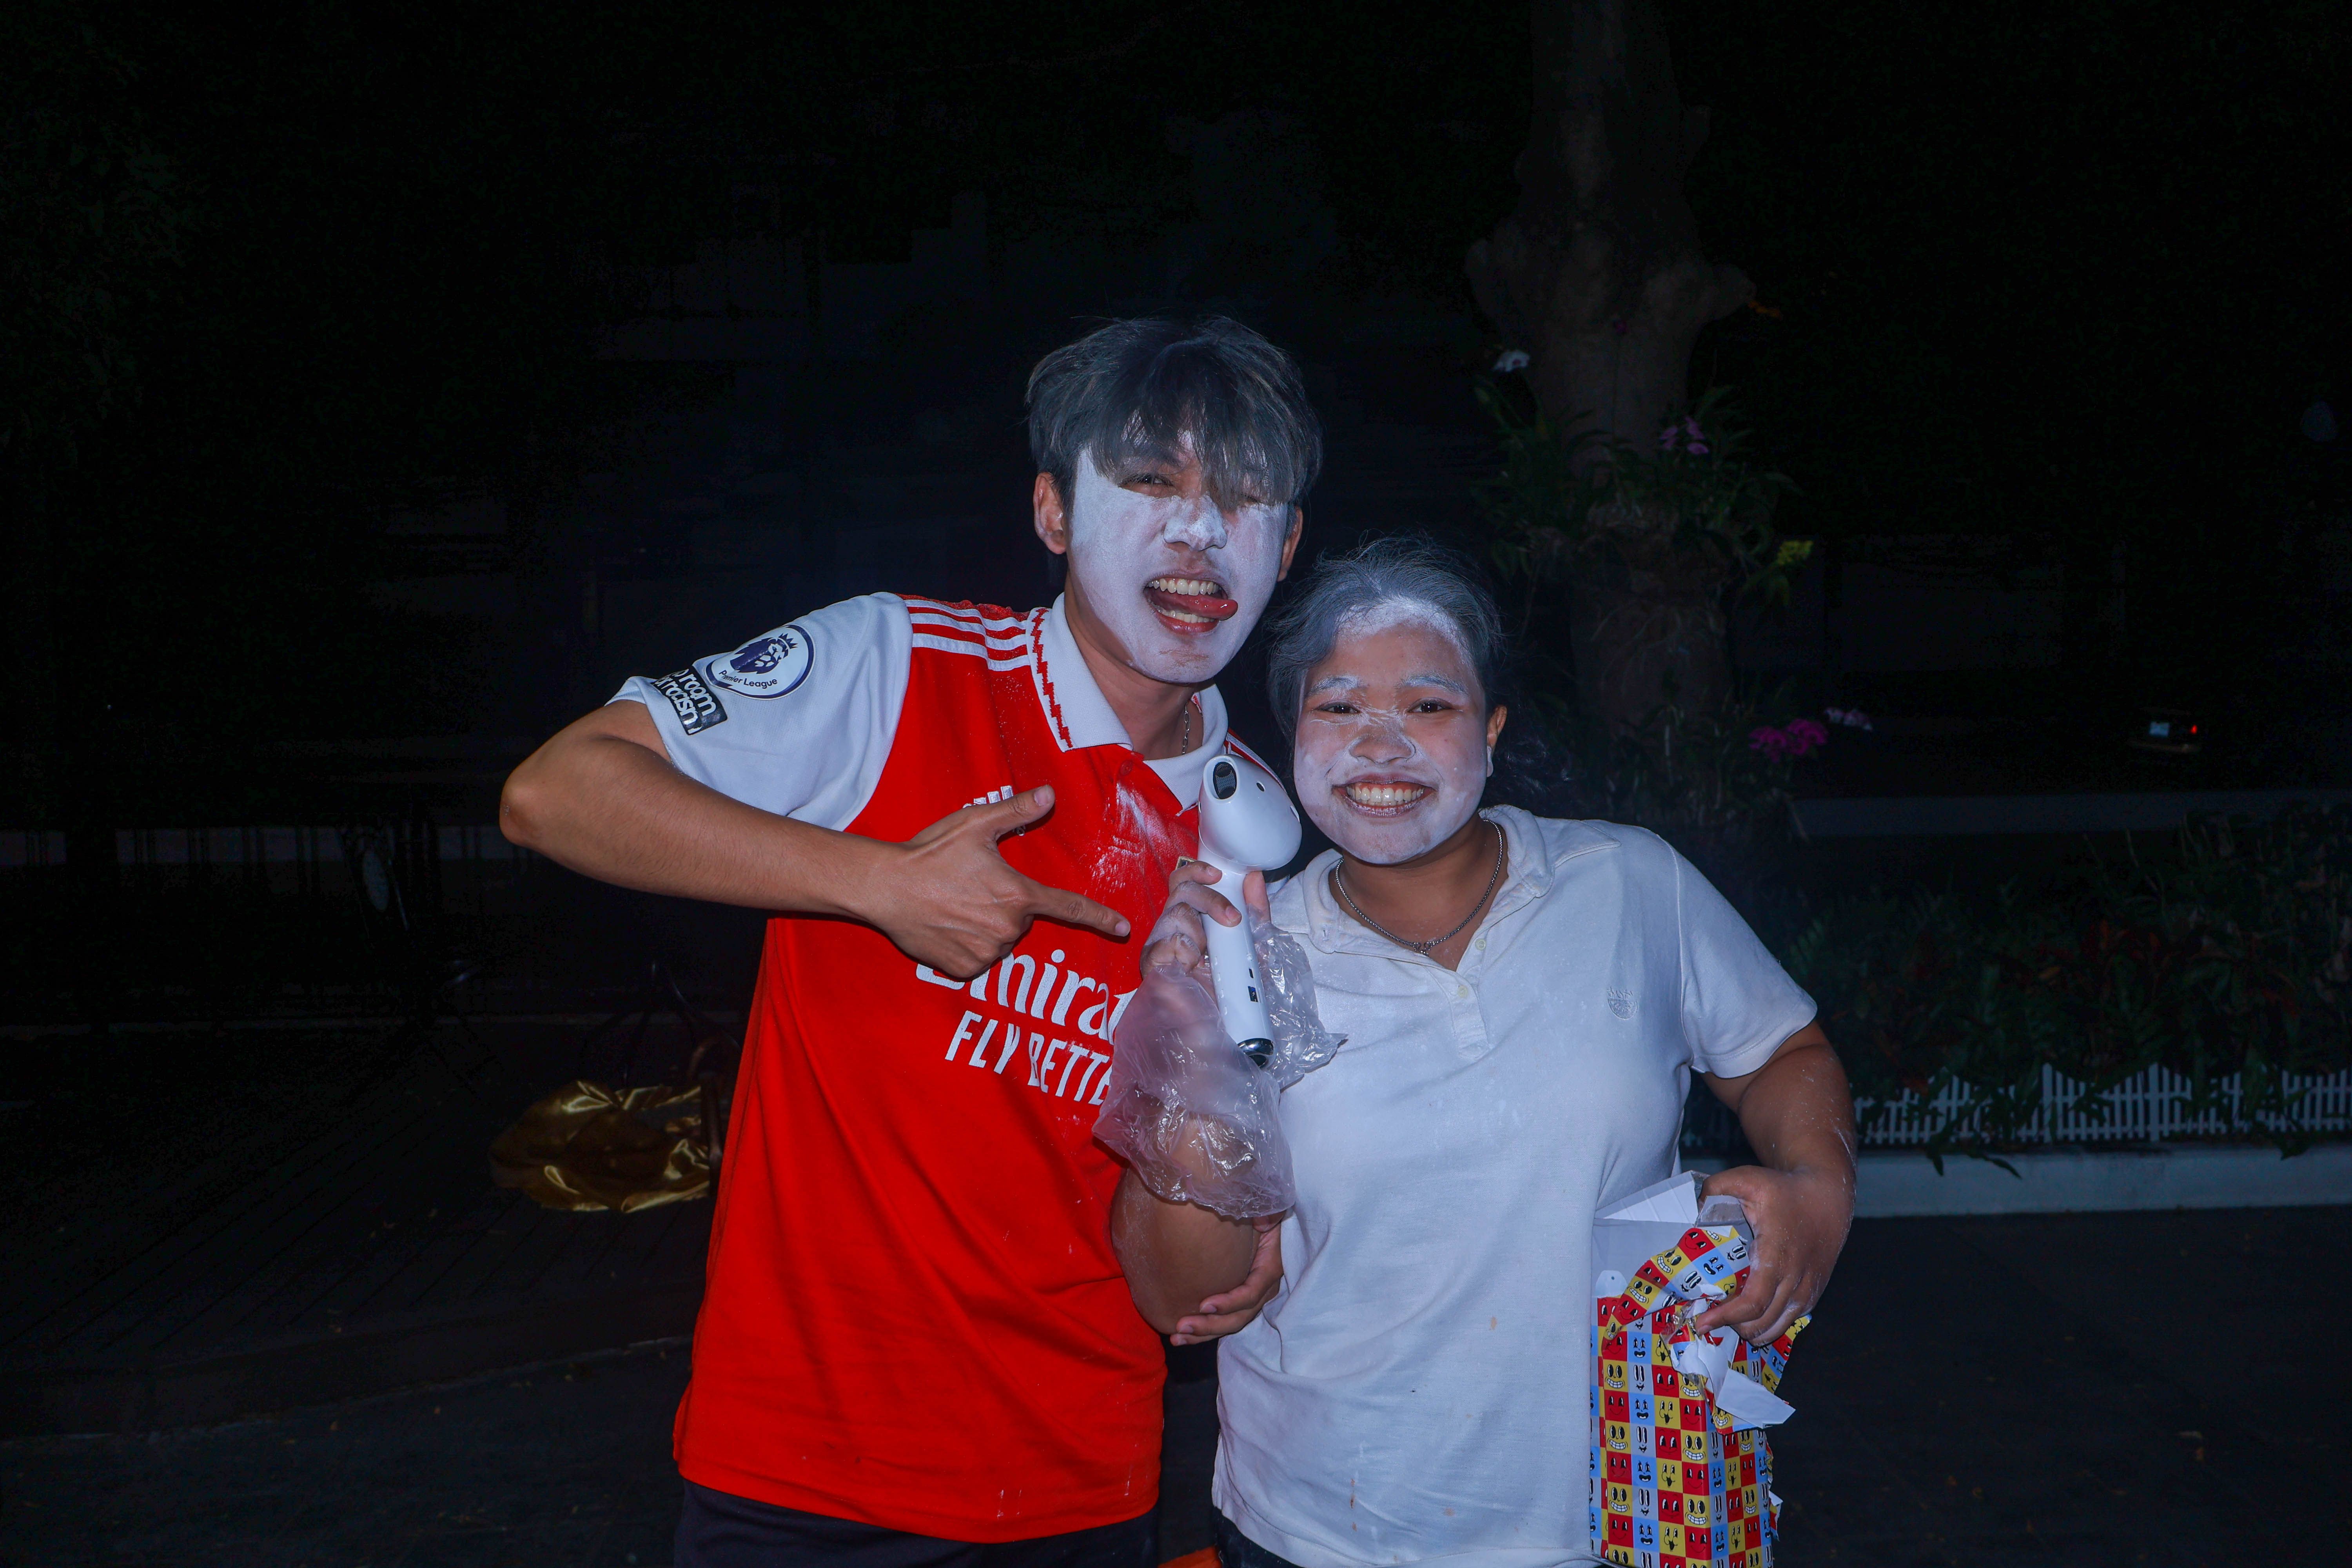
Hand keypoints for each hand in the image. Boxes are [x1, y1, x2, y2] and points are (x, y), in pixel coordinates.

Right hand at [865, 786, 1130, 976]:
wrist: (885, 886)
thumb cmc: (931, 853)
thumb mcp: (975, 824)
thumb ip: (1016, 811)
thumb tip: (1049, 794)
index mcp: (1018, 896)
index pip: (1069, 908)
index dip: (1100, 918)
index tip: (1123, 929)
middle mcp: (1007, 929)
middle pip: (1021, 919)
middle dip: (1003, 905)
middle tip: (969, 887)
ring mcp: (985, 953)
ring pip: (999, 940)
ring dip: (984, 926)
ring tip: (952, 905)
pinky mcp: (963, 968)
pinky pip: (977, 959)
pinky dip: (965, 945)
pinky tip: (944, 926)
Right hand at [1142, 859, 1268, 977]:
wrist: (1223, 1024)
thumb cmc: (1236, 987)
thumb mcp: (1255, 945)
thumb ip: (1256, 911)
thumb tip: (1254, 876)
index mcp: (1194, 919)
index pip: (1184, 881)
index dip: (1196, 871)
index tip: (1217, 875)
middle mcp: (1173, 927)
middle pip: (1180, 888)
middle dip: (1210, 898)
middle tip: (1231, 920)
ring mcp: (1160, 944)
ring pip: (1176, 912)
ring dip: (1200, 932)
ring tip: (1206, 957)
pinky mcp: (1151, 963)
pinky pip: (1168, 941)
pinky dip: (1187, 951)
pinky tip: (1190, 968)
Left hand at [1169, 1217, 1282, 1344]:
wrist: (1265, 1220)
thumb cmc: (1262, 1214)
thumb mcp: (1268, 1211)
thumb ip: (1267, 1215)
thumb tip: (1262, 1222)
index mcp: (1270, 1267)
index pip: (1251, 1293)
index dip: (1229, 1302)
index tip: (1203, 1305)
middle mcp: (1264, 1287)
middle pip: (1239, 1316)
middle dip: (1210, 1325)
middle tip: (1182, 1326)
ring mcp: (1252, 1297)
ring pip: (1230, 1323)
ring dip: (1204, 1333)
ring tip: (1177, 1337)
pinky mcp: (1239, 1300)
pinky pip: (1224, 1319)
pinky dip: (1204, 1328)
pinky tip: (1182, 1334)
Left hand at [1693, 1164, 1852, 1344]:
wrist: (1827, 1199)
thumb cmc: (1785, 1191)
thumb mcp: (1748, 1179)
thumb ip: (1716, 1188)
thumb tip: (1693, 1210)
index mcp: (1776, 1255)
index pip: (1753, 1302)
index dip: (1726, 1317)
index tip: (1702, 1321)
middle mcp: (1795, 1279)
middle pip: (1760, 1322)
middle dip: (1731, 1326)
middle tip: (1708, 1317)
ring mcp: (1807, 1290)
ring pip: (1774, 1329)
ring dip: (1748, 1329)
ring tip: (1727, 1317)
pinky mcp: (1813, 1295)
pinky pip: (1788, 1322)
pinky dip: (1766, 1325)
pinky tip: (1749, 1315)